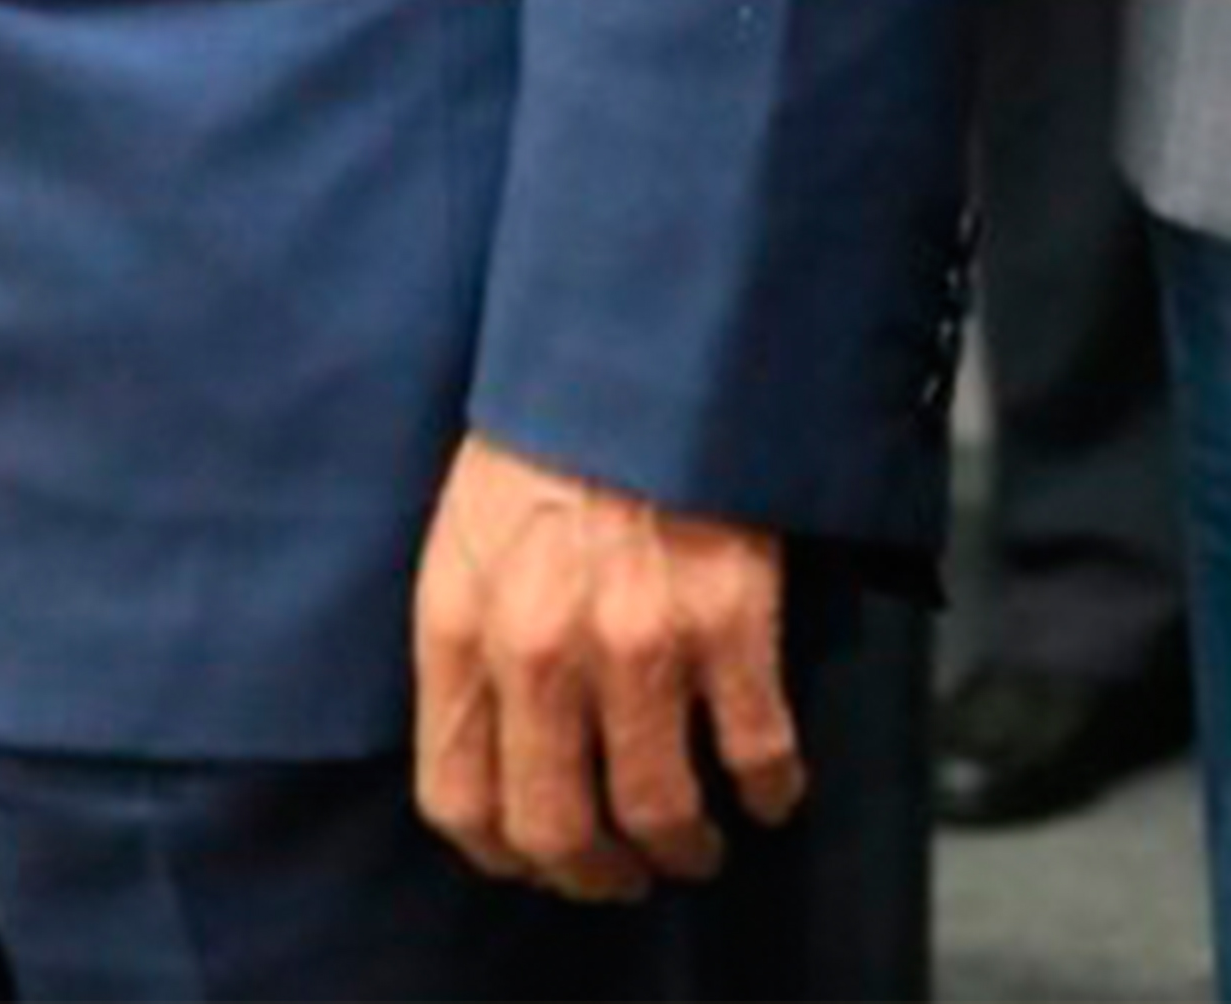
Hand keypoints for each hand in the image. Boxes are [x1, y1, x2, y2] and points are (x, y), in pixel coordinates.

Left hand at [407, 432, 796, 897]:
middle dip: (595, 874)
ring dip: (684, 848)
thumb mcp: (463, 541)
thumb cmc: (544, 444)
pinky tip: (771, 789)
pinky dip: (770, 791)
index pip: (459, 800)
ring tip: (696, 846)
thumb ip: (467, 650)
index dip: (506, 854)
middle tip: (625, 873)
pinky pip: (756, 753)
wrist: (636, 356)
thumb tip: (490, 758)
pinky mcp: (728, 621)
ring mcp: (637, 642)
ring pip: (659, 810)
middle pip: (557, 829)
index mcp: (459, 628)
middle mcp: (539, 651)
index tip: (540, 862)